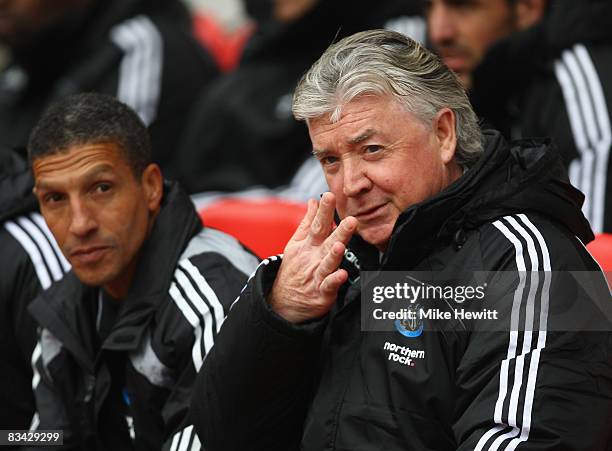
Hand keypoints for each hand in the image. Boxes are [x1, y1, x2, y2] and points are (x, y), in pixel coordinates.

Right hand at [268, 192, 357, 322]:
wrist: (283, 302)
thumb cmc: (294, 269)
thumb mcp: (296, 243)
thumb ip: (307, 221)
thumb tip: (314, 201)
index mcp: (308, 245)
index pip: (317, 224)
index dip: (324, 211)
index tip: (330, 195)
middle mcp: (313, 258)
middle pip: (327, 242)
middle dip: (339, 231)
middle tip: (350, 220)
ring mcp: (317, 275)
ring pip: (328, 263)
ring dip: (333, 255)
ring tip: (340, 246)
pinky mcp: (321, 293)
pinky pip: (328, 286)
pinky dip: (334, 281)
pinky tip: (341, 274)